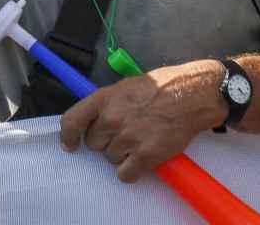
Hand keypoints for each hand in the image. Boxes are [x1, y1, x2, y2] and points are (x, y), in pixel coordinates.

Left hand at [59, 61, 226, 182]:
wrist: (192, 95)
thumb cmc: (161, 87)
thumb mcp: (126, 86)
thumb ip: (107, 103)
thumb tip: (94, 119)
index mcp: (104, 98)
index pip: (72, 121)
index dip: (68, 136)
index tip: (70, 145)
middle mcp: (112, 118)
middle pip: (94, 144)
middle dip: (106, 141)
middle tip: (125, 133)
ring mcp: (128, 138)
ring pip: (111, 159)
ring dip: (122, 154)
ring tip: (139, 140)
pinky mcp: (145, 155)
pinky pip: (126, 174)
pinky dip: (132, 170)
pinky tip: (142, 158)